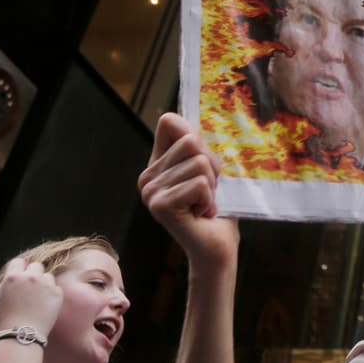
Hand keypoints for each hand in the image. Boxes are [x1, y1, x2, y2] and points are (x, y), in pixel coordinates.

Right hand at [0, 258, 62, 334]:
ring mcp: (46, 285)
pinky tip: (44, 304)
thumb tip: (9, 279)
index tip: (18, 275)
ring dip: (43, 283)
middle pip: (35, 266)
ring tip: (36, 298)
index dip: (17, 269)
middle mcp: (31, 277)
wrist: (20, 337)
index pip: (18, 262)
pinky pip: (55, 288)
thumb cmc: (2, 322)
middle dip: (32, 274)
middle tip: (28, 287)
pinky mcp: (57, 294)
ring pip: (47, 276)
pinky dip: (51, 294)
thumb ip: (1, 287)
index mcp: (13, 277)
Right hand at [138, 113, 238, 268]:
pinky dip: (209, 198)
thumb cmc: (215, 204)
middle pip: (191, 142)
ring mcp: (150, 192)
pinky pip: (200, 183)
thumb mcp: (208, 166)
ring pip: (199, 163)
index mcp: (155, 163)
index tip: (202, 167)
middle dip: (211, 166)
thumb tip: (170, 118)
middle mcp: (146, 177)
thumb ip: (193, 142)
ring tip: (203, 203)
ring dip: (211, 185)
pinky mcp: (160, 206)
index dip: (197, 141)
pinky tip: (201, 214)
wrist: (216, 244)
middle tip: (206, 191)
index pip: (170, 123)